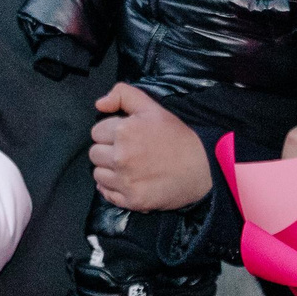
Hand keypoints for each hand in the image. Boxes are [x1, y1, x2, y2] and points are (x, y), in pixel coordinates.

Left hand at [89, 84, 214, 211]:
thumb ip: (123, 95)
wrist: (202, 168)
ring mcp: (125, 181)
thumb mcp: (152, 108)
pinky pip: (106, 193)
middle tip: (128, 151)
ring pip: (98, 174)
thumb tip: (99, 104)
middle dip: (107, 151)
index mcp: (123, 131)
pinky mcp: (131, 200)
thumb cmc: (177, 136)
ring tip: (129, 167)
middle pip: (94, 154)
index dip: (110, 132)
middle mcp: (120, 157)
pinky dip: (113, 188)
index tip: (126, 136)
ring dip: (109, 170)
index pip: (96, 132)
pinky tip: (128, 181)